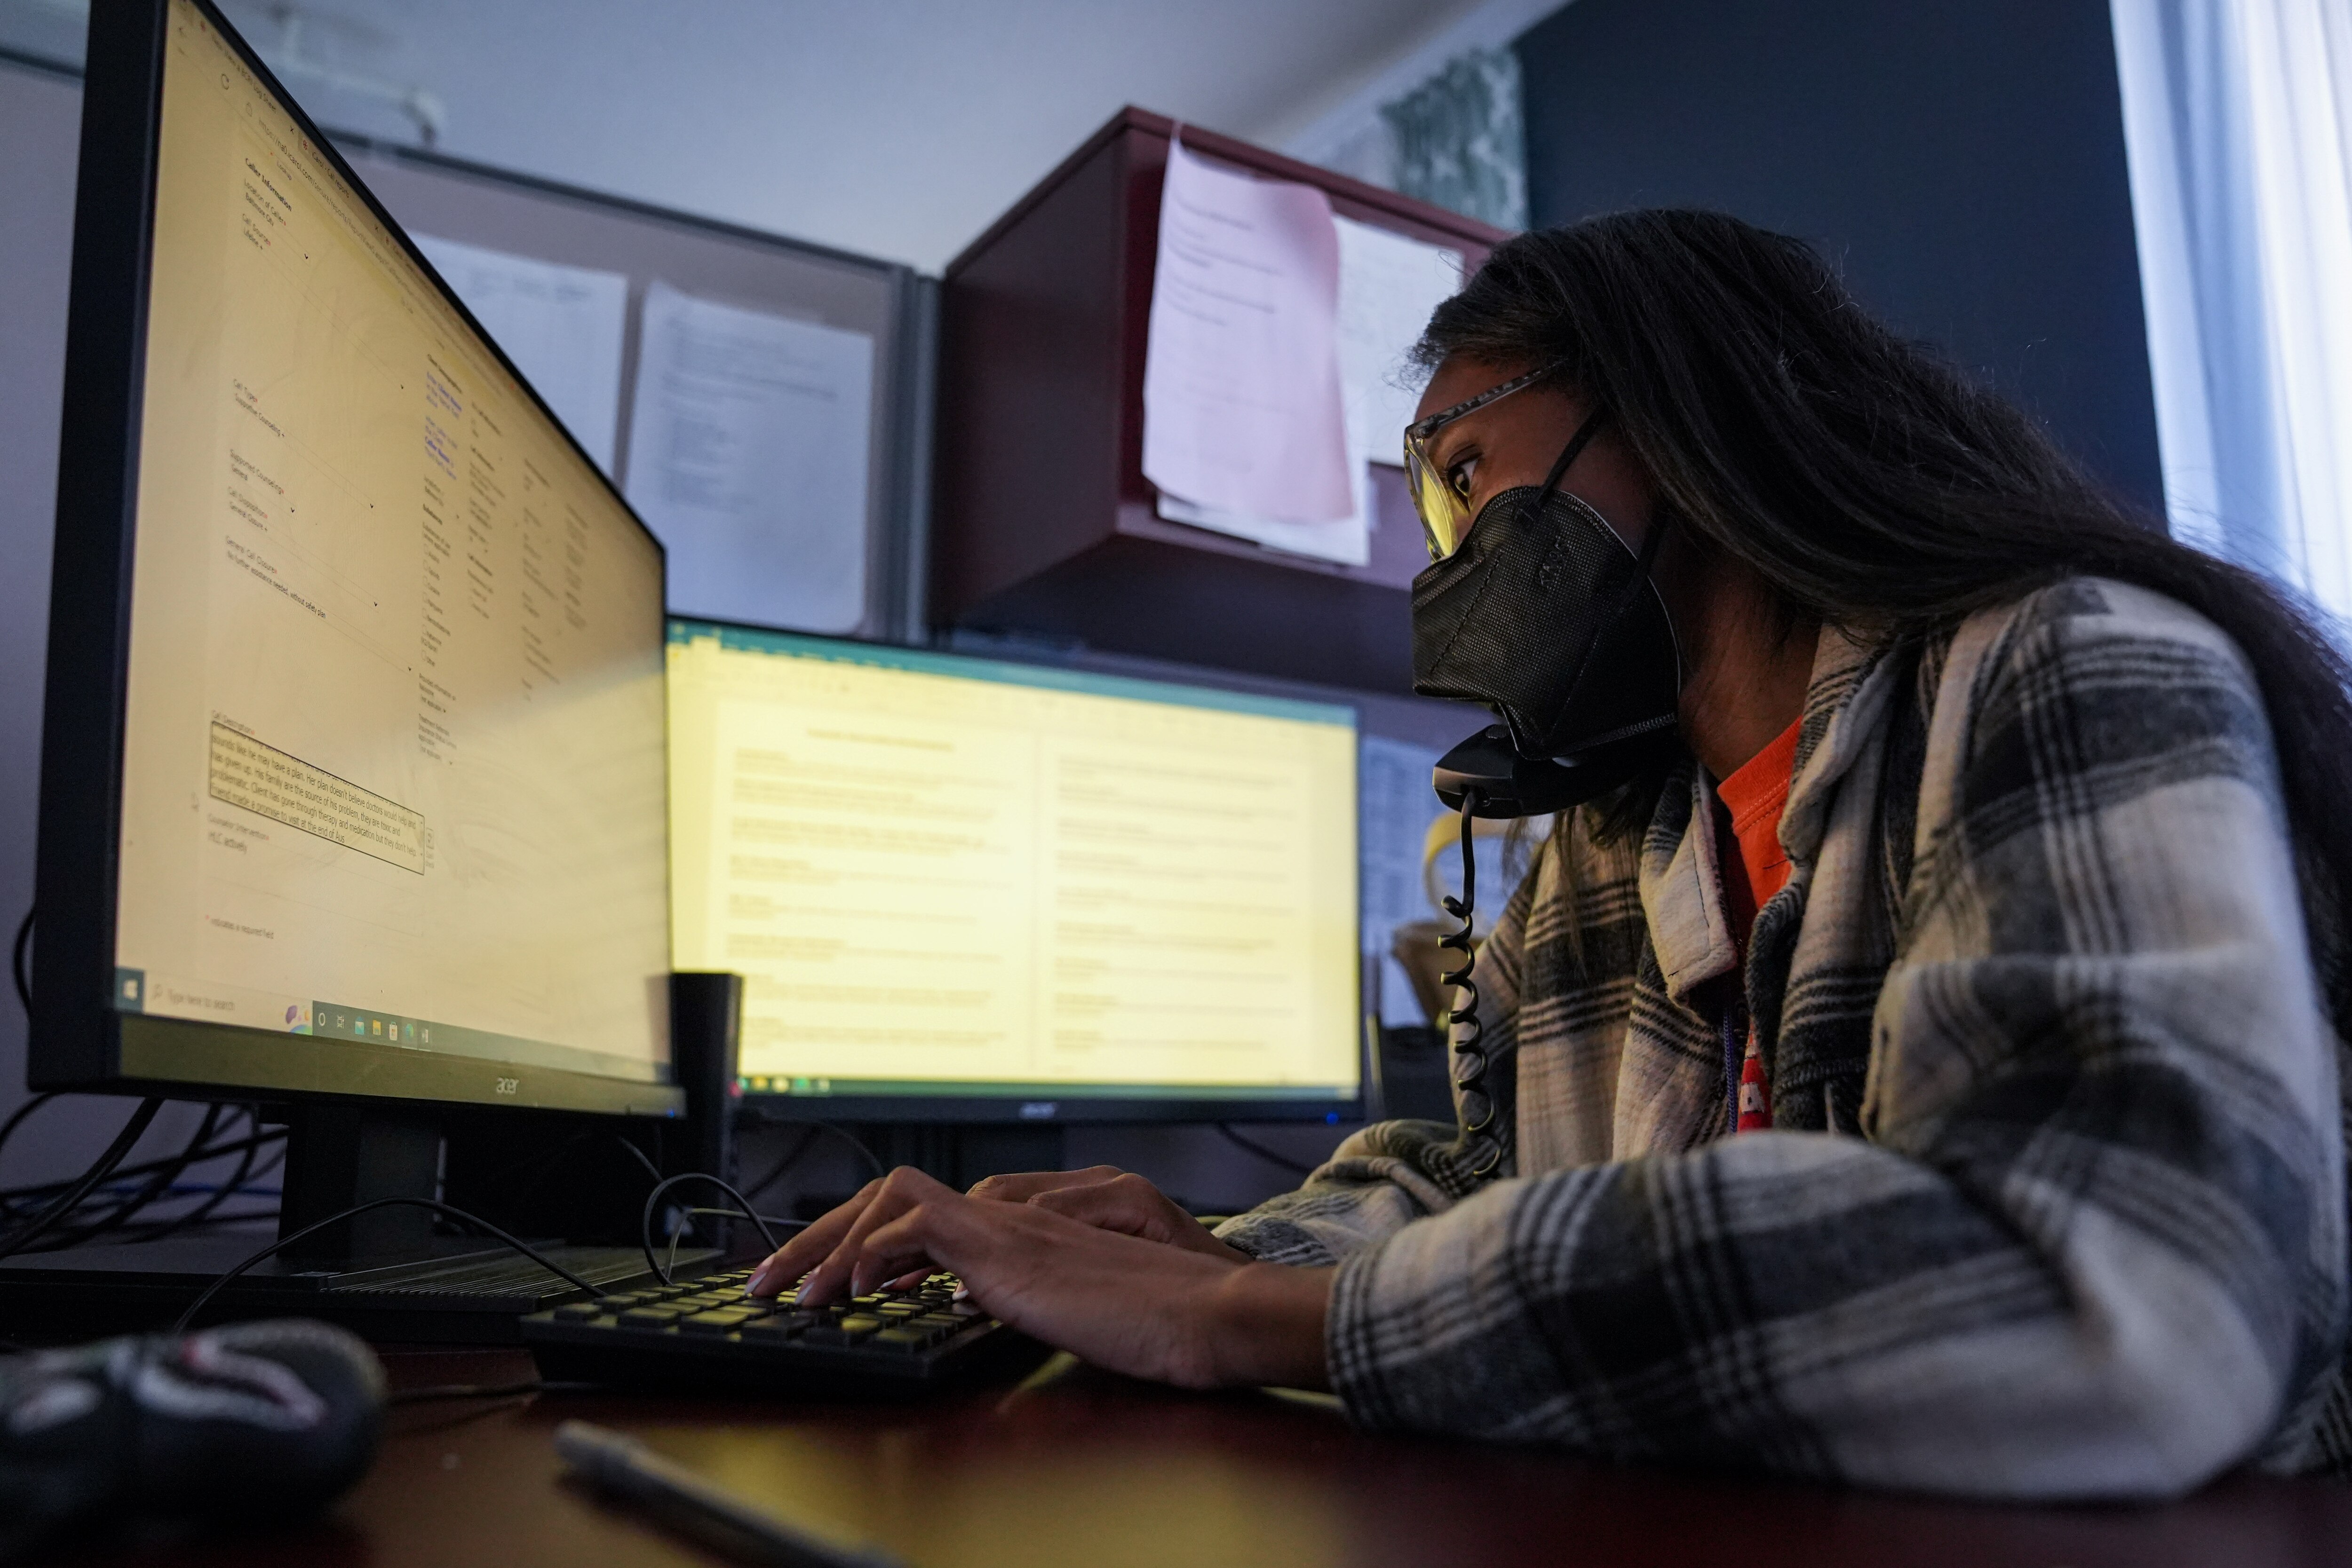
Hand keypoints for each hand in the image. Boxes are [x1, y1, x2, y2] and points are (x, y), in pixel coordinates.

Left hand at [744, 1167, 1332, 1389]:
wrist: (1200, 1311)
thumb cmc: (1150, 1320)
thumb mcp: (1063, 1304)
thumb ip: (1016, 1289)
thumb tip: (966, 1296)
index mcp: (1016, 1227)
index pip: (918, 1211)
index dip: (861, 1241)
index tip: (826, 1284)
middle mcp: (1005, 1213)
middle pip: (889, 1193)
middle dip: (820, 1234)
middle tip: (775, 1280)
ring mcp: (1005, 1223)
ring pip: (892, 1197)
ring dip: (833, 1242)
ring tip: (800, 1292)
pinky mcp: (1006, 1246)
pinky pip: (917, 1224)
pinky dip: (871, 1252)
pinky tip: (853, 1292)